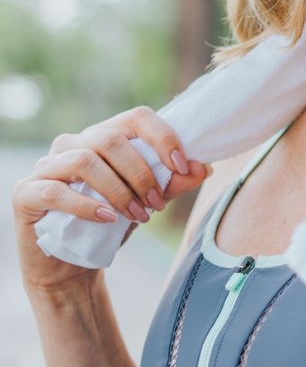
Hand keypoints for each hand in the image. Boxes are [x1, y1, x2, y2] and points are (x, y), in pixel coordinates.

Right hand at [13, 106, 209, 293]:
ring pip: (86, 160)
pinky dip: (87, 205)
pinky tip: (108, 219)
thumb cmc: (112, 223)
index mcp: (105, 136)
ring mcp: (46, 165)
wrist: (72, 264)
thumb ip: (173, 183)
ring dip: (119, 190)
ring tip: (138, 216)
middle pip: (112, 139)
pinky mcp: (26, 192)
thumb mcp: (147, 201)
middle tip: (157, 205)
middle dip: (142, 173)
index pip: (136, 117)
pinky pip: (56, 190)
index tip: (181, 166)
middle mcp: (73, 143)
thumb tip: (204, 167)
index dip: (162, 137)